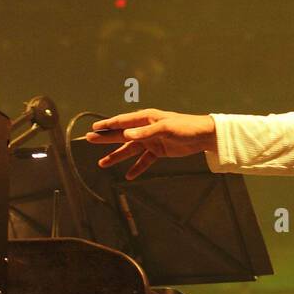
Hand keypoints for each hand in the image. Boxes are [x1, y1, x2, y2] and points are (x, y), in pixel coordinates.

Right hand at [84, 108, 215, 179]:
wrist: (203, 136)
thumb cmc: (186, 127)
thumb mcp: (165, 128)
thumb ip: (145, 132)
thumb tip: (126, 134)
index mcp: (146, 118)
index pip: (122, 121)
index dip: (108, 125)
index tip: (94, 128)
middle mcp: (146, 128)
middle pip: (122, 135)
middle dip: (106, 139)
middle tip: (89, 140)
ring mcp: (151, 140)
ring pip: (130, 149)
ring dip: (117, 156)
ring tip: (102, 163)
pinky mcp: (159, 151)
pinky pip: (144, 160)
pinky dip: (137, 167)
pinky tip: (129, 176)